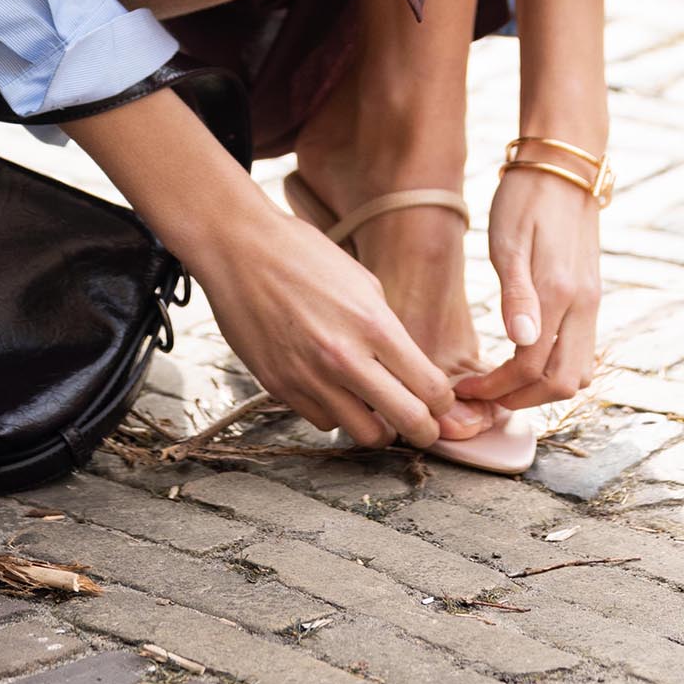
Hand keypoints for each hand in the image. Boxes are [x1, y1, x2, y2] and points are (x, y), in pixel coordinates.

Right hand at [190, 199, 459, 449]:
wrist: (240, 249)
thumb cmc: (304, 256)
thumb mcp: (363, 283)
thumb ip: (388, 329)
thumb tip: (407, 367)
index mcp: (373, 325)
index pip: (430, 388)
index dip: (442, 403)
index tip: (439, 402)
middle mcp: (344, 358)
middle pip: (407, 422)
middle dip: (423, 429)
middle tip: (423, 426)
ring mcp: (309, 378)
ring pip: (364, 434)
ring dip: (378, 427)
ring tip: (377, 411)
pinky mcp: (280, 387)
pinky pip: (323, 421)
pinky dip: (336, 414)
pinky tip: (335, 392)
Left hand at [453, 166, 600, 410]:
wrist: (565, 164)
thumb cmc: (526, 197)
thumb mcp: (509, 241)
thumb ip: (517, 294)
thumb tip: (520, 344)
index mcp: (560, 293)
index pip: (532, 367)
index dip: (498, 388)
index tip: (468, 387)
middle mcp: (584, 304)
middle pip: (564, 383)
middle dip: (522, 399)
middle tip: (484, 393)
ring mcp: (592, 301)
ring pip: (579, 372)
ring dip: (543, 388)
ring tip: (503, 382)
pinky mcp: (591, 295)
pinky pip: (582, 351)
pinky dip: (556, 367)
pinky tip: (526, 357)